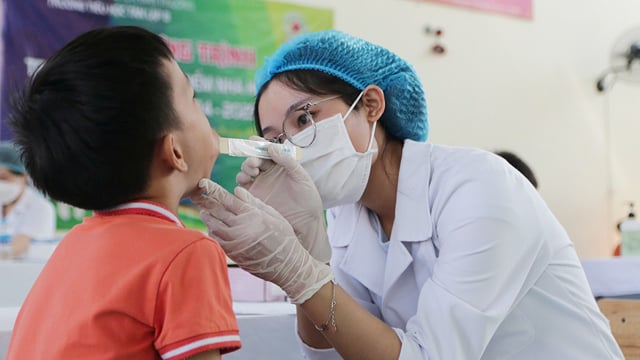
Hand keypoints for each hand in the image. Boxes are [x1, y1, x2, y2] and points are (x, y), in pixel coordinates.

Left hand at [192, 179, 332, 303]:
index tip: (203, 182)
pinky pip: (217, 240)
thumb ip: (253, 202)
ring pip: (214, 226)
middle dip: (206, 202)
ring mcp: (235, 242)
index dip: (213, 190)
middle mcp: (240, 228)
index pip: (227, 199)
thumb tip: (236, 190)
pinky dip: (213, 232)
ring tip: (204, 211)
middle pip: (216, 212)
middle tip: (198, 196)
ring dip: (208, 217)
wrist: (287, 265)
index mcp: (251, 216)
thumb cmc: (284, 237)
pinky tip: (213, 227)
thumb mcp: (273, 215)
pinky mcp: (233, 253)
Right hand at [236, 138, 330, 262]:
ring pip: (246, 170)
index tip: (253, 140)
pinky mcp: (254, 196)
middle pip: (254, 158)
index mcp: (280, 164)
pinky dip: (240, 180)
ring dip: (245, 167)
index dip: (259, 144)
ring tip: (251, 171)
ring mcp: (260, 183)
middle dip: (251, 157)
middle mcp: (268, 172)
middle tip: (253, 162)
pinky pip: (243, 185)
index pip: (267, 150)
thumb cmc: (307, 197)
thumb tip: (271, 147)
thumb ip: (287, 161)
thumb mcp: (300, 176)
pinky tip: (244, 181)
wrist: (306, 221)